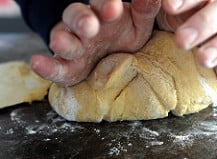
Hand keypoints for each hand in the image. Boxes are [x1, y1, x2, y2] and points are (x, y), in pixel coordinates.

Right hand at [30, 0, 160, 85]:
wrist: (111, 55)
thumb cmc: (125, 35)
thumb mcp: (138, 23)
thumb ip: (145, 10)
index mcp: (105, 13)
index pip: (102, 3)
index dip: (106, 4)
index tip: (114, 8)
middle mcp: (86, 25)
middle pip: (77, 16)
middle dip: (82, 20)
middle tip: (90, 26)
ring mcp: (75, 45)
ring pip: (64, 38)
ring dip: (62, 40)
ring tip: (60, 42)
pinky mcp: (67, 66)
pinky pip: (55, 66)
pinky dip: (46, 66)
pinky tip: (37, 63)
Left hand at [158, 0, 216, 85]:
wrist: (192, 60)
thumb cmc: (178, 33)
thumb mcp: (166, 19)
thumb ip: (159, 9)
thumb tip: (145, 0)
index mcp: (204, 2)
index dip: (187, 0)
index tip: (169, 6)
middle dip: (203, 23)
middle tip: (181, 39)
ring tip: (204, 59)